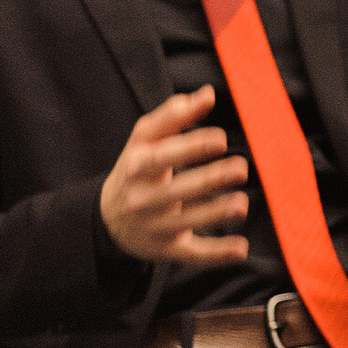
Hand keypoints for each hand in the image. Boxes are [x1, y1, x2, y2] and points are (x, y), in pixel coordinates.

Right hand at [99, 86, 250, 263]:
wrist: (106, 218)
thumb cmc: (137, 169)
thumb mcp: (145, 140)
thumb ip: (174, 116)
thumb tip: (206, 93)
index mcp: (137, 165)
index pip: (161, 155)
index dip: (190, 147)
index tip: (220, 139)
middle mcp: (143, 196)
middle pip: (176, 190)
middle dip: (209, 180)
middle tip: (240, 168)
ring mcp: (154, 225)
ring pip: (185, 221)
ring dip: (215, 213)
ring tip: (242, 203)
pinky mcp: (167, 249)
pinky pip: (193, 253)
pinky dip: (217, 254)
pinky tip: (241, 248)